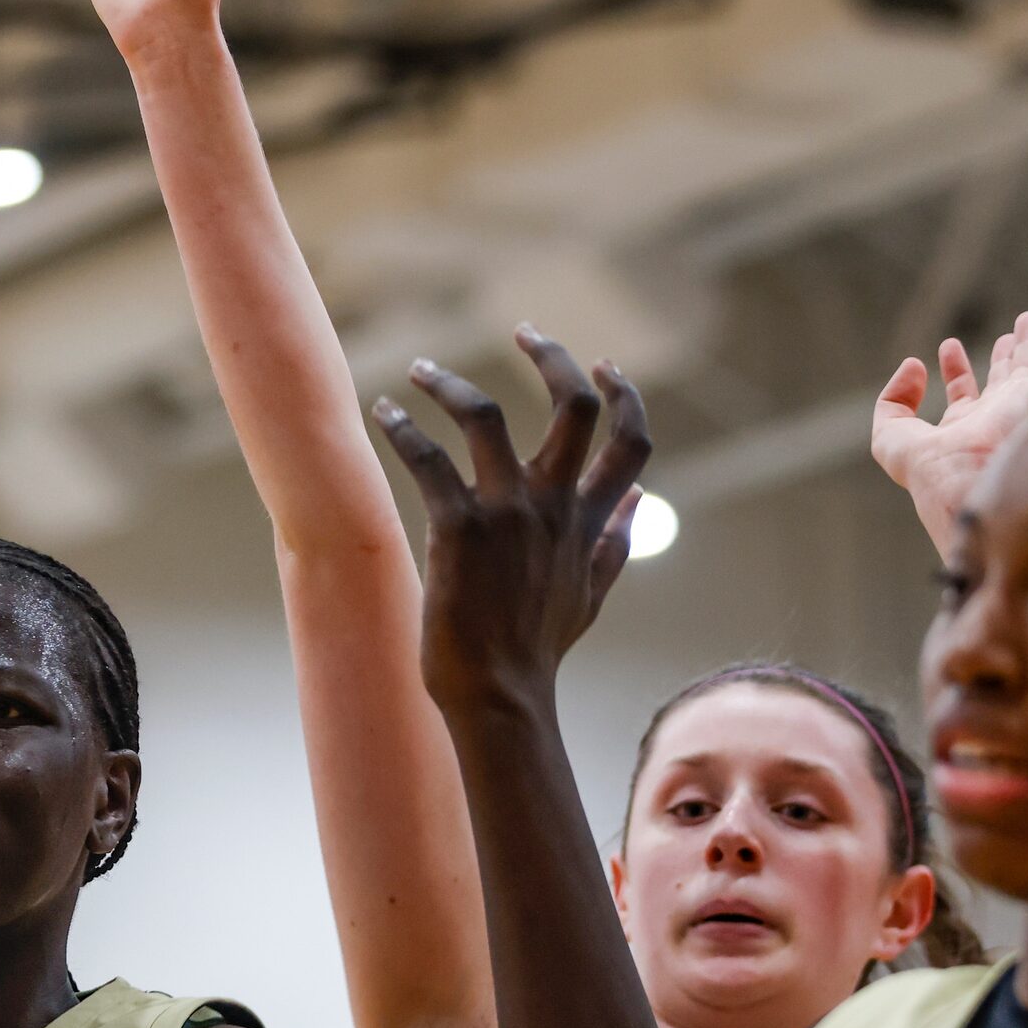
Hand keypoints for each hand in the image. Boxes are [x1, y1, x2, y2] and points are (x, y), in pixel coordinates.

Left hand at [372, 327, 649, 720]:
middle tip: (524, 330)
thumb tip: (643, 498)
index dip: (625, 392)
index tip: (602, 361)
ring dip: (450, 384)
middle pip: (574, 406)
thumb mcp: (591, 592)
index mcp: (590, 521)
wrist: (499, 698)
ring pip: (487, 416)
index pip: (631, 443)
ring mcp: (507, 514)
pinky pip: (427, 458)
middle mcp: (555, 507)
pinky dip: (402, 429)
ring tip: (421, 372)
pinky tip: (384, 415)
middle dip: (553, 356)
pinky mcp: (457, 528)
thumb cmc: (538, 649)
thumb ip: (616, 539)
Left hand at [872, 312, 1027, 556]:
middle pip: (1001, 379)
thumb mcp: (889, 432)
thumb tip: (914, 365)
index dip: (956, 367)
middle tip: (1009, 332)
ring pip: (1025, 371)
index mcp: (961, 428)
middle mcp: (991, 419)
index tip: (949, 345)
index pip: (963, 392)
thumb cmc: (922, 469)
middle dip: (1004, 354)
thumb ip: (895, 397)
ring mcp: (1012, 412)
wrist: (954, 484)